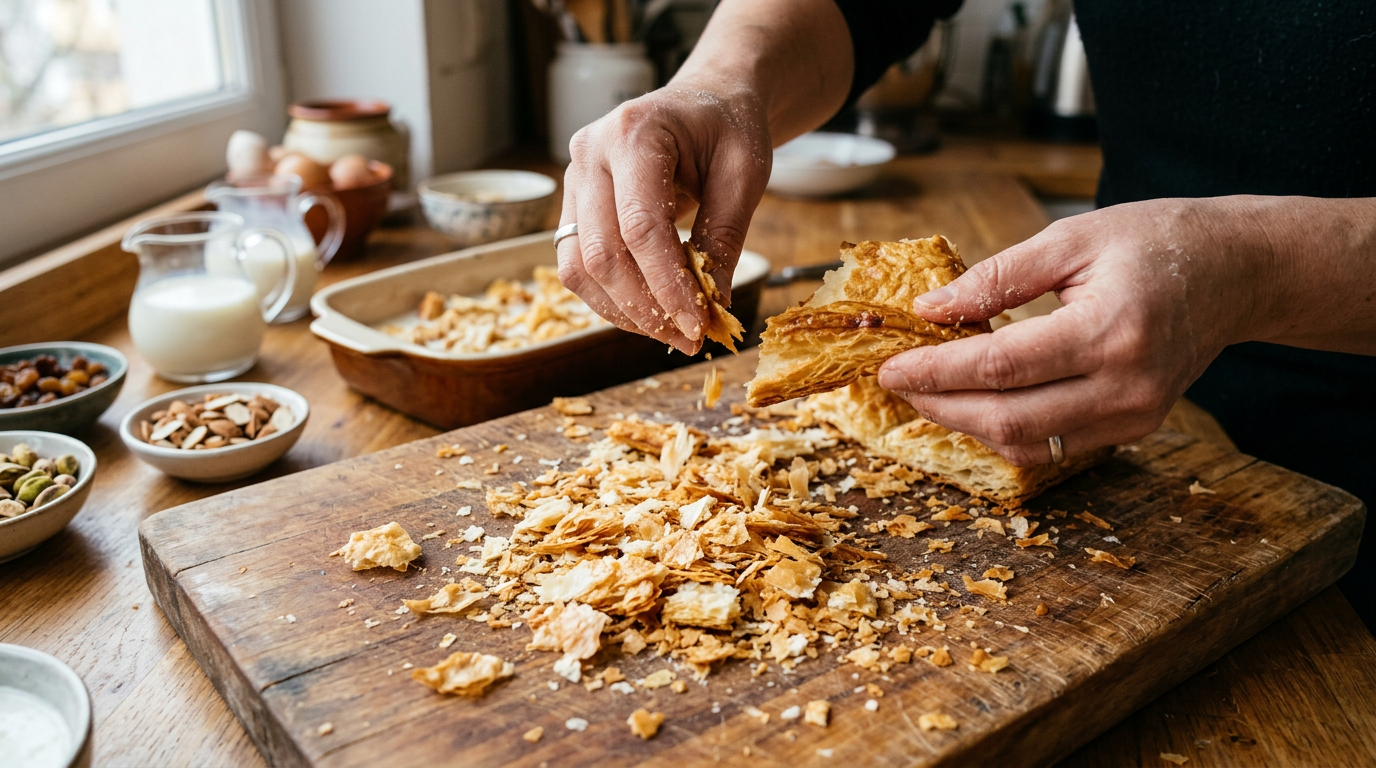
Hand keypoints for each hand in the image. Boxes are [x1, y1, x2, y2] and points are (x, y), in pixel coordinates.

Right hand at [556, 85, 770, 353]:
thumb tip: (714, 305)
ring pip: (580, 266)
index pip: (640, 227)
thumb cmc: (727, 128)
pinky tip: (650, 312)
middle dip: (646, 307)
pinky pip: (578, 264)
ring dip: (624, 311)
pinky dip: (612, 298)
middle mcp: (590, 154)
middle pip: (602, 253)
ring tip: (671, 331)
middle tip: (688, 338)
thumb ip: (725, 236)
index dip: (667, 286)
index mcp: (634, 133)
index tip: (698, 326)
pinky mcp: (573, 204)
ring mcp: (574, 179)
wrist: (704, 101)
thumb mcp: (744, 174)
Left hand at [877, 198, 1270, 465]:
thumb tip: (931, 310)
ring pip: (1027, 444)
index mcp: (1110, 330)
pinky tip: (980, 398)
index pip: (1000, 367)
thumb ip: (997, 278)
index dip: (935, 371)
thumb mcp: (1072, 239)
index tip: (890, 366)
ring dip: (968, 423)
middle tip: (899, 382)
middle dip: (941, 405)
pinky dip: (1006, 427)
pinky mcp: (1135, 427)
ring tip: (932, 389)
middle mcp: (1126, 385)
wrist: (1238, 272)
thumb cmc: (1157, 242)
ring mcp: (1134, 415)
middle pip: (1008, 419)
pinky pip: (1053, 445)